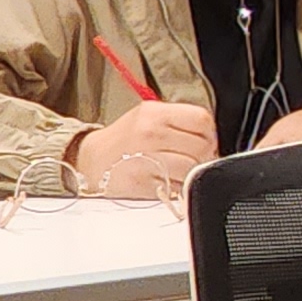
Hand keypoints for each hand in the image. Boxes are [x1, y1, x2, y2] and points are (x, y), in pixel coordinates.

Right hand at [68, 98, 213, 196]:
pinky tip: (167, 179)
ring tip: (180, 169)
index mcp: (154, 114)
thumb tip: (212, 136)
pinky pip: (177, 187)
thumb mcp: (149, 116)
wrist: (89, 160)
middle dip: (203, 154)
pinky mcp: (141, 183)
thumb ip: (180, 120)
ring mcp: (145, 160)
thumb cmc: (124, 139)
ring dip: (192, 172)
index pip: (201, 119)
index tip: (206, 139)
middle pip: (201, 145)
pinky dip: (178, 186)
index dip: (209, 132)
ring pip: (192, 168)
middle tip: (193, 157)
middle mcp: (149, 134)